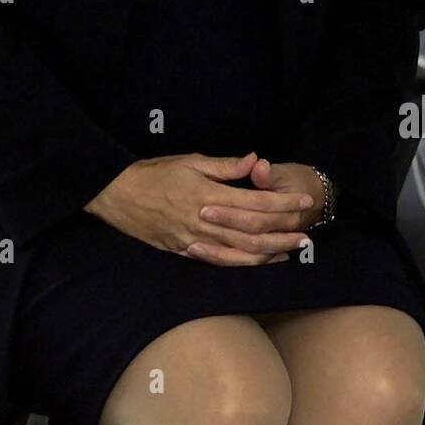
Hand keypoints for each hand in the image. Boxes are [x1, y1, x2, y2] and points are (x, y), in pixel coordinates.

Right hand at [85, 151, 314, 265]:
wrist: (117, 195)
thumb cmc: (154, 173)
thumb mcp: (190, 160)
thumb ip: (225, 165)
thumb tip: (255, 159)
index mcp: (208, 195)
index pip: (255, 202)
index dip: (283, 203)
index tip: (303, 201)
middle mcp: (205, 222)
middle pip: (253, 233)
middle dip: (283, 233)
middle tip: (306, 233)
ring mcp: (194, 241)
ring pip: (239, 253)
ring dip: (269, 253)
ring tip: (291, 250)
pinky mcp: (185, 252)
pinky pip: (220, 263)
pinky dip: (243, 265)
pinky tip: (258, 262)